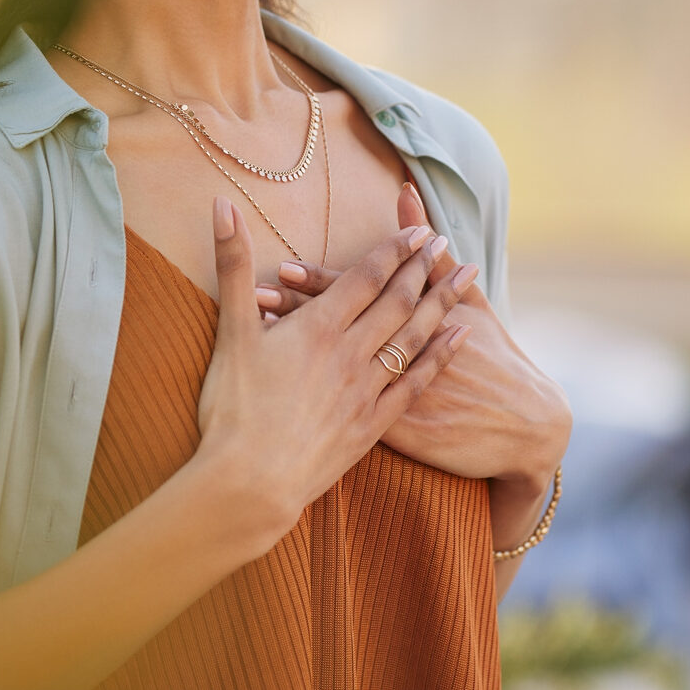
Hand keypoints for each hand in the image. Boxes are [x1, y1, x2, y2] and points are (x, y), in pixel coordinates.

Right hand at [195, 194, 474, 548]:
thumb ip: (233, 264)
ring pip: (414, 336)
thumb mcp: (230, 330)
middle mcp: (350, 353)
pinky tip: (460, 337)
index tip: (417, 230)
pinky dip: (440, 355)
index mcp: (318, 327)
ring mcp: (366, 390)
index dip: (393, 251)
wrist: (249, 485)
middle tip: (445, 242)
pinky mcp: (373, 425)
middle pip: (397, 301)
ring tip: (467, 276)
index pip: (365, 278)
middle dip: (422, 268)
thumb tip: (222, 203)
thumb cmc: (232, 408)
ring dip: (442, 302)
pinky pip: (416, 382)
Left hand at [254, 183, 571, 492]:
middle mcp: (397, 356)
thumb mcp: (469, 301)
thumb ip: (431, 253)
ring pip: (332, 369)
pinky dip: (314, 398)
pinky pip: (344, 413)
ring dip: (295, 353)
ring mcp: (393, 397)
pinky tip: (280, 391)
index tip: (284, 266)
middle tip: (255, 294)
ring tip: (259, 335)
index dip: (320, 282)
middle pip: (339, 329)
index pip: (359, 295)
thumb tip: (406, 194)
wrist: (523, 426)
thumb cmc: (495, 357)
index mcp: (413, 321)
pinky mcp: (394, 432)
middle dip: (296, 312)